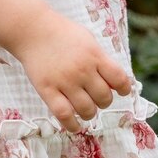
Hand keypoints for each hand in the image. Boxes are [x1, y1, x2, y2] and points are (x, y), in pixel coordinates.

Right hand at [14, 14, 134, 133]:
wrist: (33, 31)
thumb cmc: (63, 34)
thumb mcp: (88, 40)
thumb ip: (101, 59)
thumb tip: (114, 83)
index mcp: (95, 55)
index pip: (119, 79)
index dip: (124, 89)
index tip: (121, 91)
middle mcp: (82, 70)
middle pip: (104, 97)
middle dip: (104, 101)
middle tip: (98, 99)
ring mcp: (64, 81)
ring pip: (86, 109)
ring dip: (90, 113)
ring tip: (87, 110)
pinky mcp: (47, 90)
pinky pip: (63, 114)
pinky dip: (72, 125)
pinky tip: (75, 126)